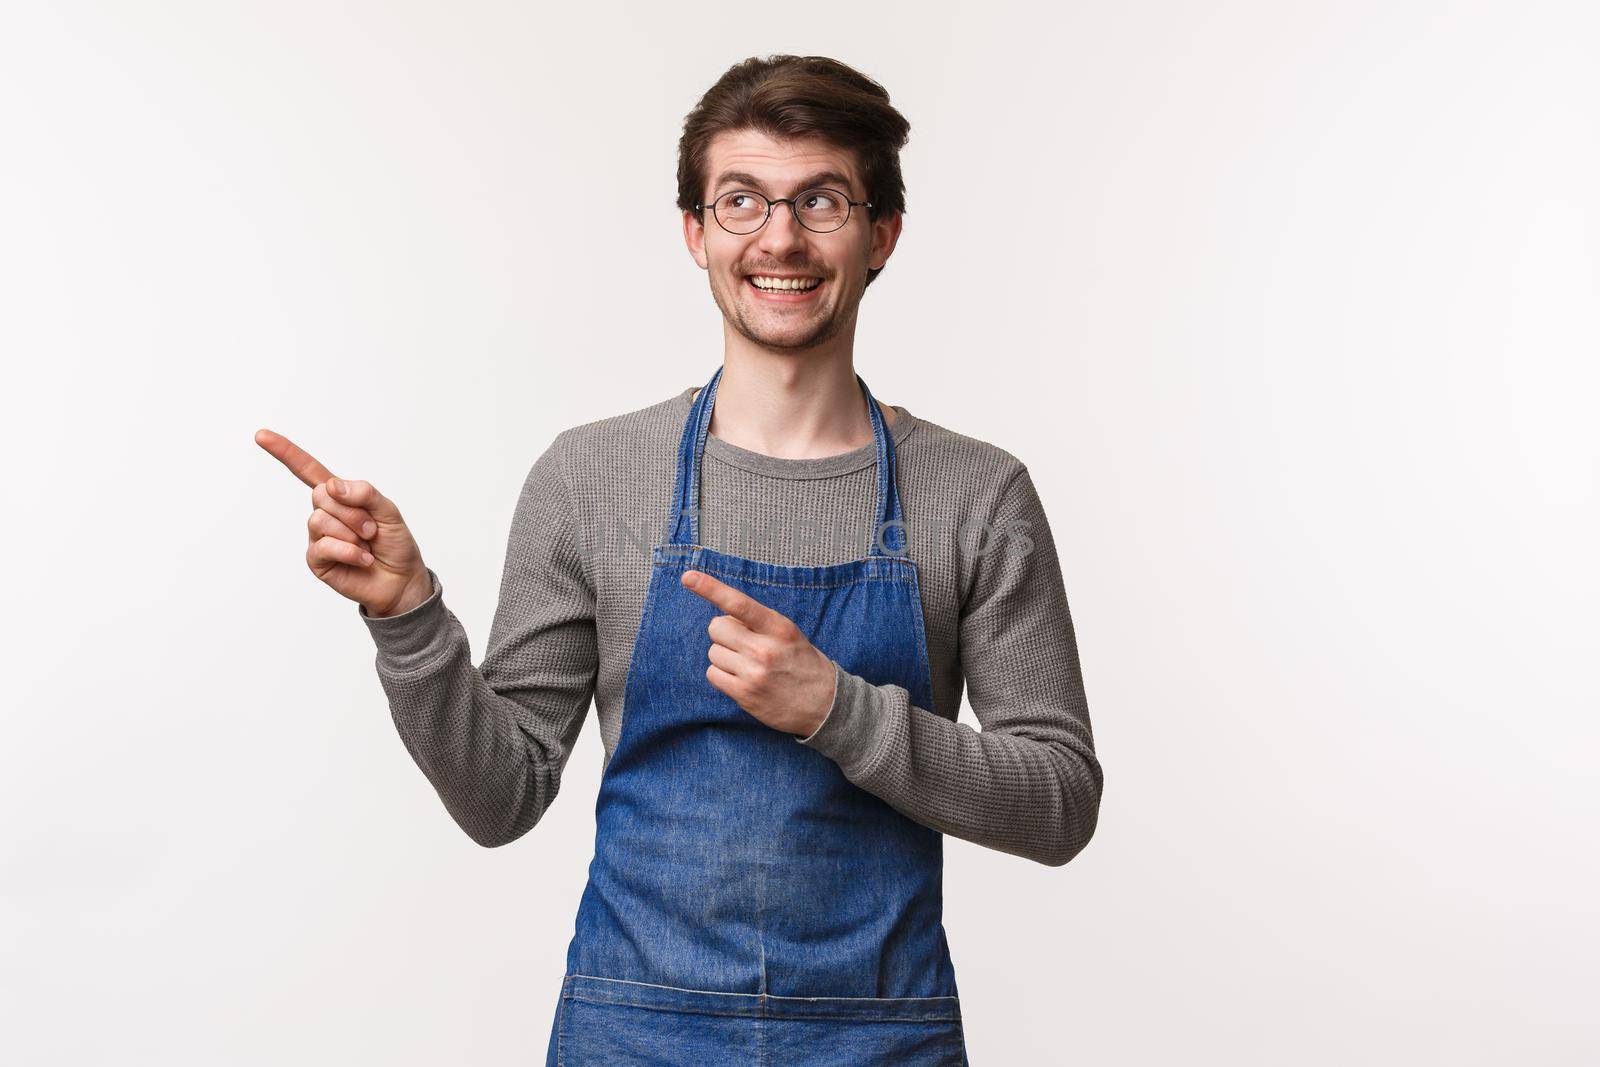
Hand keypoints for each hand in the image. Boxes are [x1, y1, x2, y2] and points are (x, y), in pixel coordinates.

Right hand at [255, 428, 431, 616]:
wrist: (401, 579)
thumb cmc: (395, 543)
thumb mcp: (388, 511)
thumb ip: (364, 492)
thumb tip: (332, 486)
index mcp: (340, 497)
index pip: (308, 470)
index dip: (286, 453)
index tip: (261, 435)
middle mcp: (324, 514)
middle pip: (321, 495)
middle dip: (353, 511)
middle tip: (371, 529)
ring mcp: (317, 537)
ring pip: (320, 520)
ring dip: (352, 532)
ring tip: (367, 544)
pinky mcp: (317, 560)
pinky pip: (324, 546)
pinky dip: (350, 551)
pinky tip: (363, 559)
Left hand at [681, 570, 837, 737]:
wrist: (825, 704)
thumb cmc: (803, 663)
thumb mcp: (789, 634)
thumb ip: (758, 624)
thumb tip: (723, 619)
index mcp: (779, 628)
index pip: (739, 603)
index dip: (711, 588)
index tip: (688, 577)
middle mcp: (765, 650)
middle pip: (716, 628)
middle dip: (724, 633)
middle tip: (742, 643)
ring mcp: (753, 674)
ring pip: (713, 652)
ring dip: (724, 656)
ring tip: (747, 664)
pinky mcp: (745, 694)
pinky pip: (713, 675)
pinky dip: (721, 675)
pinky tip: (740, 678)